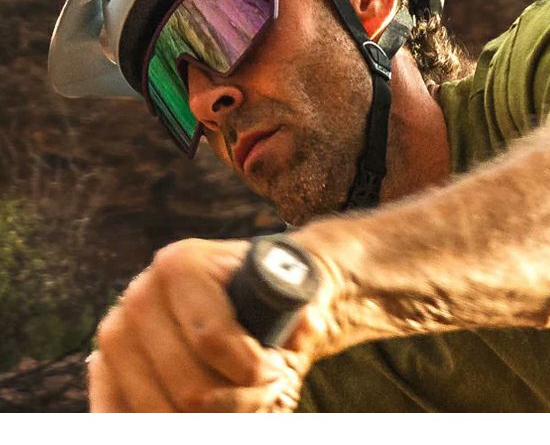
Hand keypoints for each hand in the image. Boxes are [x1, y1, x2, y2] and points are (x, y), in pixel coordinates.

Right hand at [87, 238, 337, 412]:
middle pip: (190, 388)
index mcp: (180, 264)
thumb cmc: (262, 290)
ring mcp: (116, 332)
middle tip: (266, 389)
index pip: (212, 340)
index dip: (254, 371)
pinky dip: (159, 425)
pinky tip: (198, 415)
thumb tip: (304, 327)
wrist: (232, 284)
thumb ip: (303, 308)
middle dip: (241, 401)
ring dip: (213, 419)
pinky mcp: (103, 365)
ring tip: (241, 400)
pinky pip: (117, 416)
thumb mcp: (287, 289)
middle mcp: (140, 295)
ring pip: (163, 413)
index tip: (277, 370)